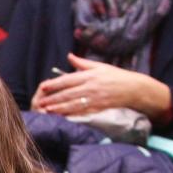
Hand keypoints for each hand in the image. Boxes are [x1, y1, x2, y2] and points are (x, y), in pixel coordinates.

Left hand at [32, 53, 170, 118]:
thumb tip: (69, 56)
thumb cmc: (116, 76)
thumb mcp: (100, 66)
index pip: (68, 80)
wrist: (133, 88)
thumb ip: (82, 63)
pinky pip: (81, 112)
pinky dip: (70, 115)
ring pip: (72, 104)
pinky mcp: (98, 108)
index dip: (54, 84)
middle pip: (67, 93)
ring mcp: (94, 98)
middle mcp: (90, 87)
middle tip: (39, 102)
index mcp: (89, 75)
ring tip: (46, 110)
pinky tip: (61, 117)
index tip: (43, 87)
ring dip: (58, 108)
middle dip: (52, 98)